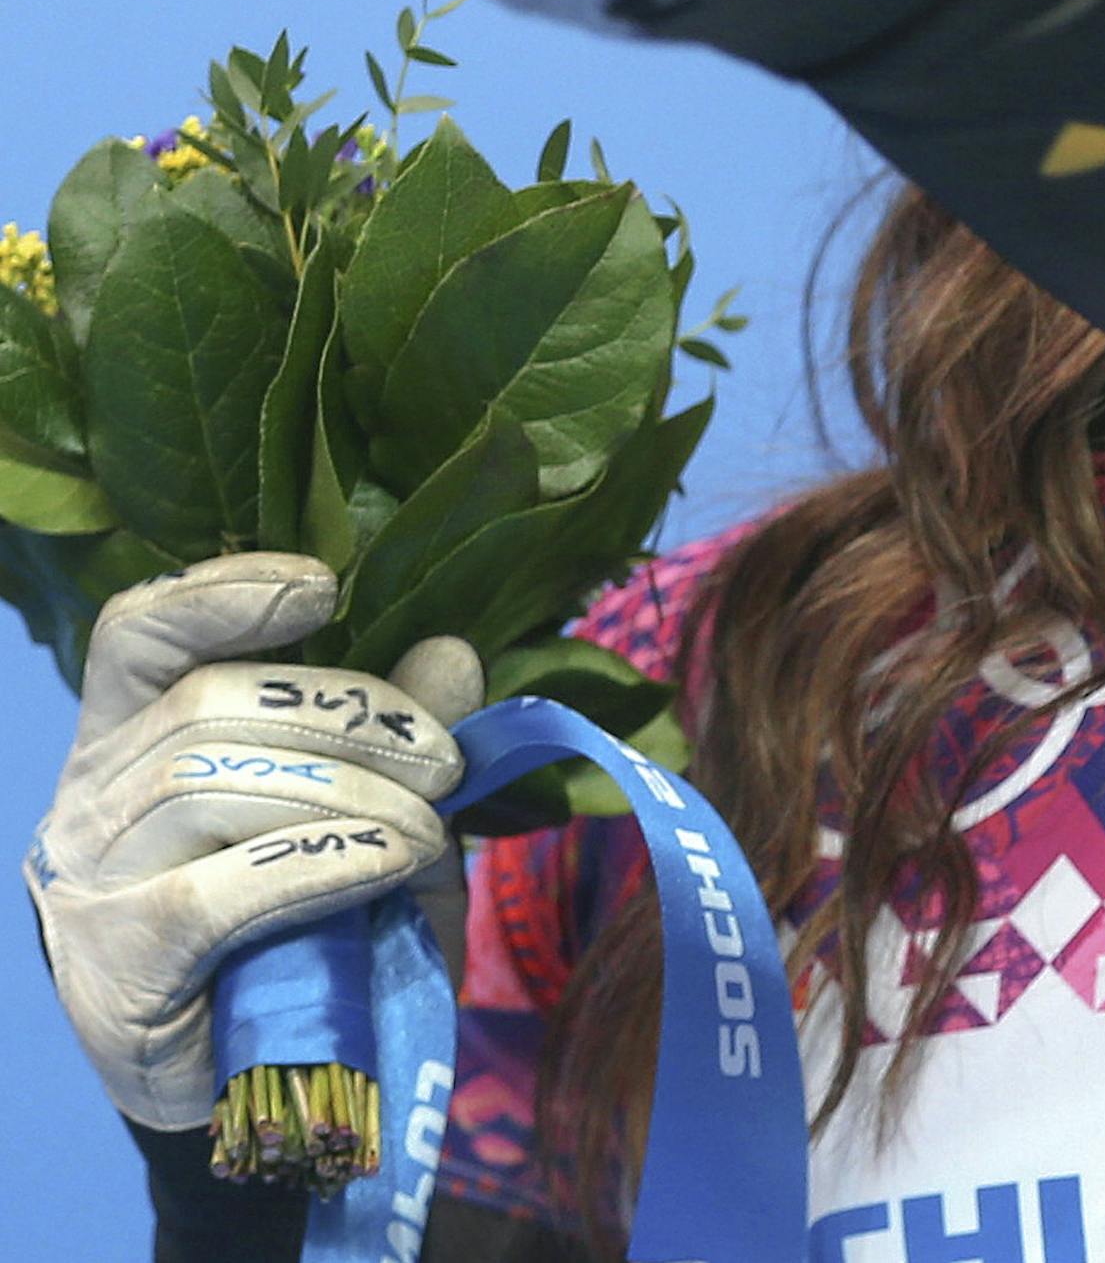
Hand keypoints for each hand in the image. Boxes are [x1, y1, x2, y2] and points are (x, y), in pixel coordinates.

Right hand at [24, 553, 480, 1129]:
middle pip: (208, 705)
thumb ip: (397, 737)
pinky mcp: (118, 971)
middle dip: (350, 717)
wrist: (259, 1081)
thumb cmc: (308, 920)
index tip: (322, 585)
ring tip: (430, 827)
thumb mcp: (370, 811)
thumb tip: (452, 654)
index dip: (222, 593)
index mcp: (130, 730)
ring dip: (351, 794)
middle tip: (445, 760)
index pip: (140, 632)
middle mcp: (89, 795)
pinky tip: (391, 861)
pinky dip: (325, 863)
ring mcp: (89, 884)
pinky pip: (221, 892)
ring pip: (211, 785)